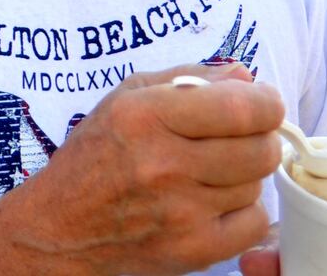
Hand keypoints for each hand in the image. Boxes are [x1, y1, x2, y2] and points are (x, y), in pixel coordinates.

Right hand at [4, 61, 284, 274]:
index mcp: (143, 116)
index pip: (239, 108)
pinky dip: (241, 210)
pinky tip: (211, 201)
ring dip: (242, 174)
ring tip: (207, 170)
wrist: (62, 228)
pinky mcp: (194, 250)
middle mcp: (162, 163)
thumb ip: (184, 78)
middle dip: (258, 136)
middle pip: (259, 149)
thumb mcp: (124, 99)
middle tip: (239, 135)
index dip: (265, 102)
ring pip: (256, 185)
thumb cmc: (93, 156)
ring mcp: (181, 211)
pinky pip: (254, 223)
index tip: (262, 101)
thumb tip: (245, 77)